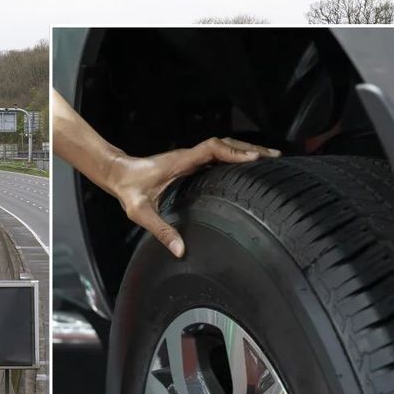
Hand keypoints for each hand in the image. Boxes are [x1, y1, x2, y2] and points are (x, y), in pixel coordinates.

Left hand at [102, 138, 279, 257]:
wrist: (118, 175)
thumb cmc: (128, 190)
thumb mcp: (140, 213)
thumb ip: (159, 230)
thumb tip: (180, 249)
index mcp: (180, 162)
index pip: (212, 149)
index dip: (234, 152)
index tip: (254, 159)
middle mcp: (188, 156)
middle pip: (225, 144)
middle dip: (250, 149)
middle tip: (275, 157)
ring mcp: (190, 159)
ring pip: (223, 148)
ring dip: (245, 151)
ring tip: (271, 159)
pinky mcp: (191, 164)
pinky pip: (217, 156)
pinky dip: (235, 157)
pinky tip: (247, 167)